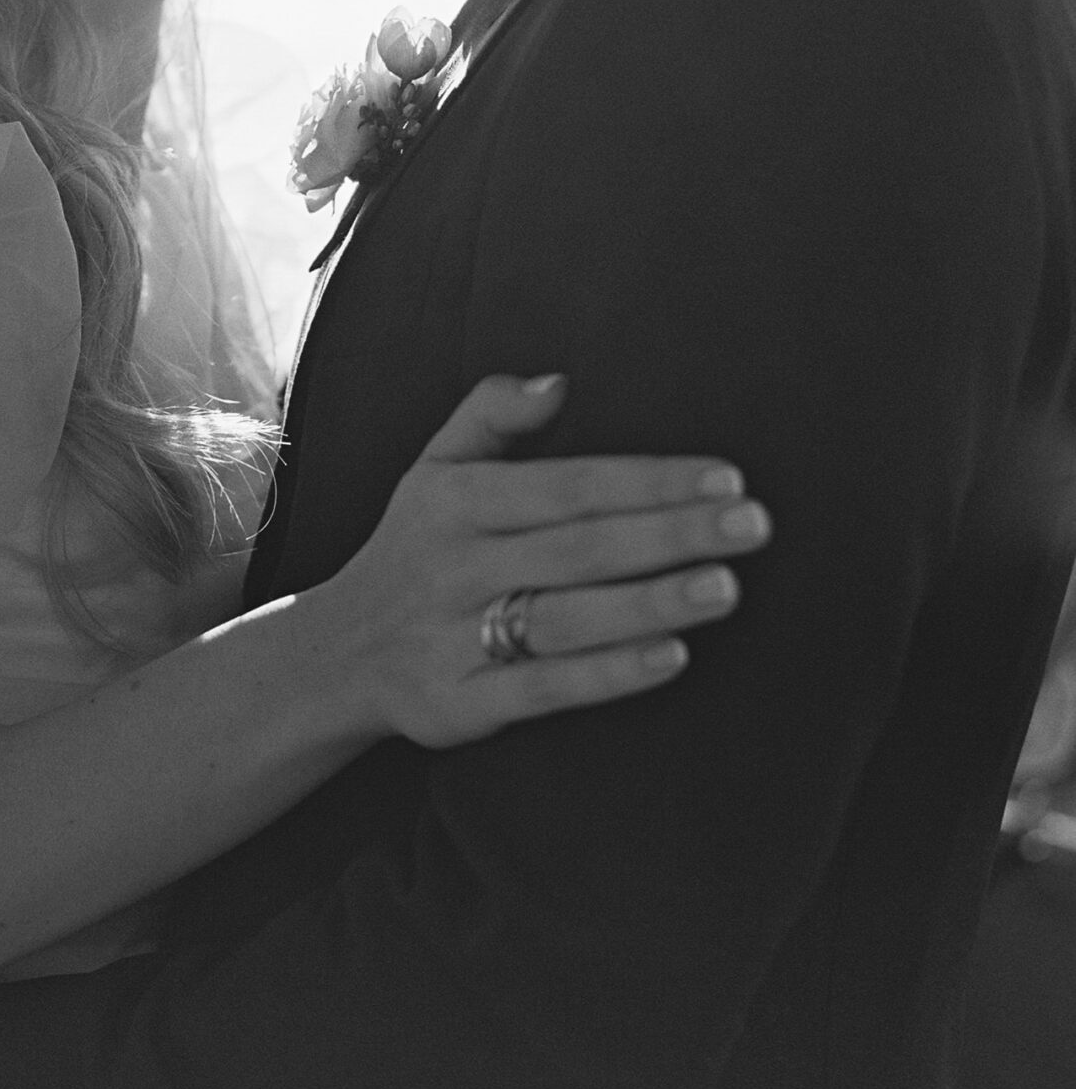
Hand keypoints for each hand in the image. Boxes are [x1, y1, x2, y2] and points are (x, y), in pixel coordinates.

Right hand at [311, 373, 769, 747]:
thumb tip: (558, 382)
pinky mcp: (455, 705)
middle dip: (670, 534)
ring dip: (651, 603)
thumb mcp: (433, 469)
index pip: (567, 485)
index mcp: (454, 501)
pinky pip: (541, 689)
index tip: (726, 477)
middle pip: (577, 547)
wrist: (333, 655)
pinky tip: (674, 658)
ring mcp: (452, 638)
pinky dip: (608, 675)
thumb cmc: (414, 551)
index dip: (648, 481)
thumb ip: (491, 413)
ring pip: (566, 617)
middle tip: (754, 524)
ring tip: (727, 586)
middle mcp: (452, 566)